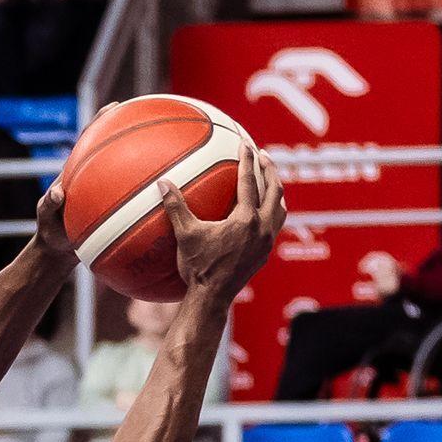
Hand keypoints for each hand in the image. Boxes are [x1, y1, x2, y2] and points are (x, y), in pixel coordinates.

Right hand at [164, 146, 282, 299]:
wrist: (212, 298)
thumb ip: (176, 207)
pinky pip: (276, 223)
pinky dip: (274, 209)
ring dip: (275, 189)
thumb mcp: (185, 235)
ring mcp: (267, 241)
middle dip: (269, 170)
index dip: (247, 160)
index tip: (246, 144)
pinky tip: (265, 208)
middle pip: (273, 190)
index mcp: (245, 220)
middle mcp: (262, 228)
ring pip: (279, 207)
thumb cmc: (198, 267)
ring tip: (269, 179)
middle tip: (263, 155)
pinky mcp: (266, 252)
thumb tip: (162, 183)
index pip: (249, 182)